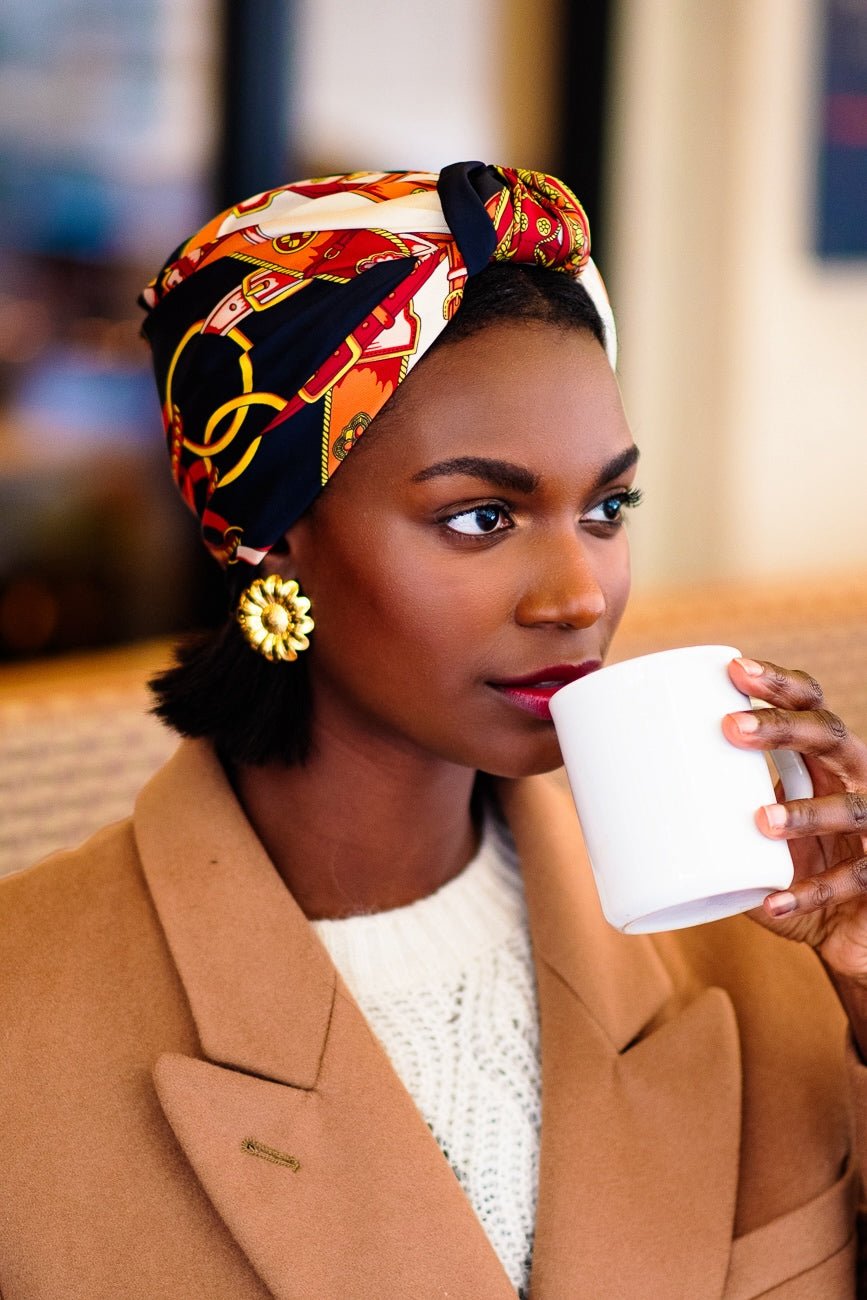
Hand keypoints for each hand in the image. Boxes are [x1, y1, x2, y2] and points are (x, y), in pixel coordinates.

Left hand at [723, 657, 866, 982]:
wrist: (846, 928)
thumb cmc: (790, 864)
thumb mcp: (750, 830)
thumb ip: (708, 812)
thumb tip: (615, 799)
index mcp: (822, 759)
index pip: (809, 706)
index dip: (778, 684)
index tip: (734, 669)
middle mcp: (856, 781)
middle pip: (830, 737)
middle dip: (783, 728)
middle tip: (732, 728)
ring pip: (849, 809)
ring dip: (804, 813)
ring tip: (761, 821)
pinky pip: (849, 883)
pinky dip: (810, 893)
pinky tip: (774, 901)